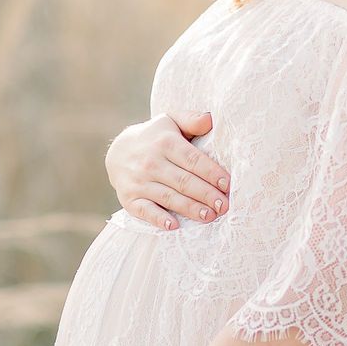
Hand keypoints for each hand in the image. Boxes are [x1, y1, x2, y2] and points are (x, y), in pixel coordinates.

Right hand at [104, 110, 230, 230]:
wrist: (118, 152)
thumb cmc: (156, 137)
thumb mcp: (171, 121)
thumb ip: (192, 120)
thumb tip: (211, 119)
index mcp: (165, 143)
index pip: (192, 160)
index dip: (211, 173)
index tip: (227, 184)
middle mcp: (151, 163)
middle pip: (184, 181)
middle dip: (206, 194)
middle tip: (224, 205)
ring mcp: (139, 182)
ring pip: (168, 197)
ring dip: (190, 208)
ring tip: (210, 216)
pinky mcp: (130, 199)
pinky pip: (145, 211)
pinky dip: (158, 219)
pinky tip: (174, 226)